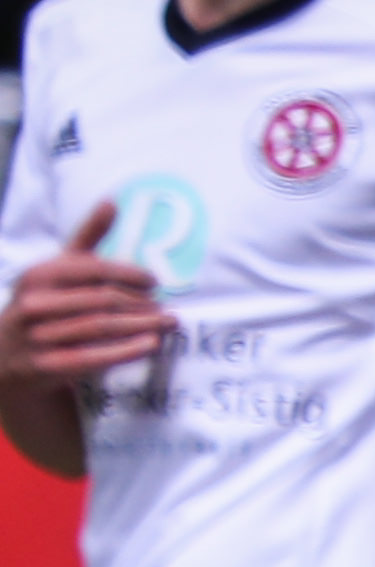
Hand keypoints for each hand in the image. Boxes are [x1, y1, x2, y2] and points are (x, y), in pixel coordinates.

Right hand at [4, 204, 174, 389]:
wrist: (9, 355)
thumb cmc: (46, 303)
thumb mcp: (59, 269)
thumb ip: (87, 237)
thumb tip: (113, 201)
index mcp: (39, 275)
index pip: (94, 270)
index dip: (129, 274)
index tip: (154, 282)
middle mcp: (35, 303)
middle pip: (102, 299)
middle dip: (140, 304)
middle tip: (166, 309)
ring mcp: (39, 335)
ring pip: (102, 326)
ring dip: (141, 325)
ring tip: (167, 323)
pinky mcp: (48, 365)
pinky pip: (95, 356)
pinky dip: (127, 350)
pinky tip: (151, 344)